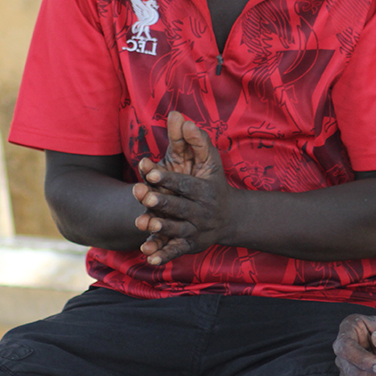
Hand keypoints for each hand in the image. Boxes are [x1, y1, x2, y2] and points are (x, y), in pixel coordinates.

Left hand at [132, 112, 236, 263]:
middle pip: (179, 207)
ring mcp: (195, 230)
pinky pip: (176, 251)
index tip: (150, 173)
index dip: (167, 178)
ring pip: (177, 230)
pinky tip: (148, 257)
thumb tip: (182, 118)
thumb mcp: (211, 161)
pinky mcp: (190, 245)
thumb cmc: (214, 183)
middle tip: (145, 196)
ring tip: (145, 223)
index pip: (184, 183)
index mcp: (203, 190)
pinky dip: (163, 255)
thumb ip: (197, 140)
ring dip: (161, 228)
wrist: (231, 217)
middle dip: (163, 202)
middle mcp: (200, 211)